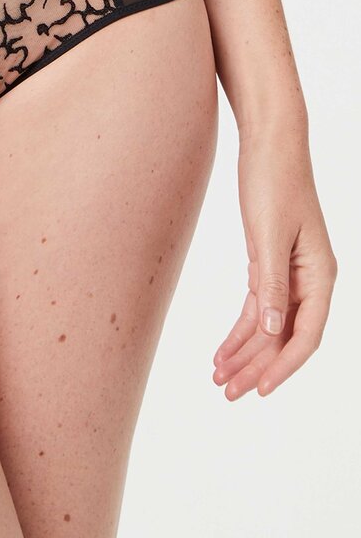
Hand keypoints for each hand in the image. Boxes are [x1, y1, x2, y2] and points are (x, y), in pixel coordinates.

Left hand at [213, 122, 336, 398]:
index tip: (260, 391)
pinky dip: (239, 329)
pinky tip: (223, 349)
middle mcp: (309, 278)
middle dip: (257, 367)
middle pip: (284, 335)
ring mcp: (289, 272)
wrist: (268, 144)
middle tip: (228, 393)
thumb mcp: (268, 235)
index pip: (305, 335)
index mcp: (320, 274)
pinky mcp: (268, 261)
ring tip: (219, 378)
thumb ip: (271, 284)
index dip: (283, 366)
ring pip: (268, 325)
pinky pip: (257, 305)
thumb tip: (270, 331)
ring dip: (245, 353)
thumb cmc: (274, 181)